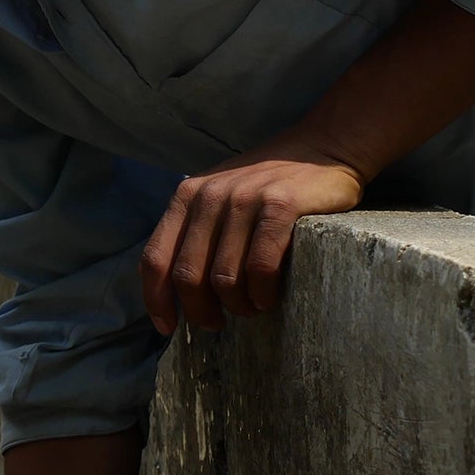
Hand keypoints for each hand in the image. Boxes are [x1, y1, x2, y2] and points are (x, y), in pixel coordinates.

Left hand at [140, 141, 363, 335]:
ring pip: (224, 277)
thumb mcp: (219, 198)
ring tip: (250, 308)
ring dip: (237, 305)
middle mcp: (209, 197)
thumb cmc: (267, 184)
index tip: (166, 327)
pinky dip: (263, 291)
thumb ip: (196, 231)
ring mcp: (244, 200)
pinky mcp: (280, 206)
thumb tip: (178, 291)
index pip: (154, 258)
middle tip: (217, 324)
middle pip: (187, 276)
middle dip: (200, 311)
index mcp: (186, 197)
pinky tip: (269, 298)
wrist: (320, 148)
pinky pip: (261, 265)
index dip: (156, 299)